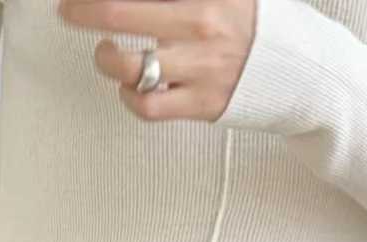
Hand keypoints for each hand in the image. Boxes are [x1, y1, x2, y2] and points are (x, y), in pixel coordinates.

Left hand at [56, 0, 256, 121]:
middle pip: (120, 12)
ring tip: (105, 54)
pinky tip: (130, 87)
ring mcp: (199, 66)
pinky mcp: (200, 103)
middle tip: (69, 10)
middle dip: (84, 9)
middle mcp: (200, 23)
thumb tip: (151, 2)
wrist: (297, 69)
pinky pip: (149, 106)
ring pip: (129, 65)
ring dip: (105, 59)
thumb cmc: (253, 22)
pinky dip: (130, 97)